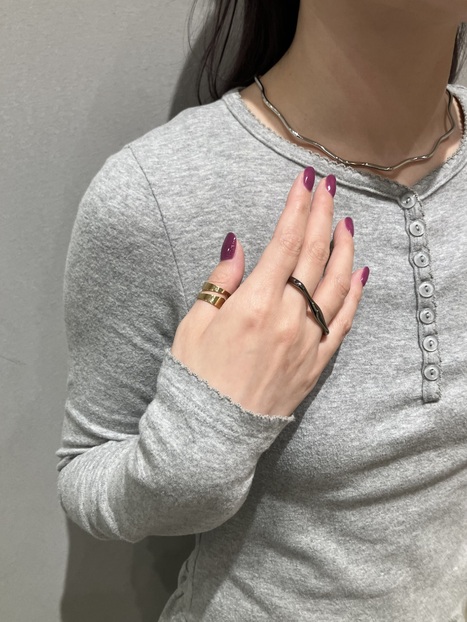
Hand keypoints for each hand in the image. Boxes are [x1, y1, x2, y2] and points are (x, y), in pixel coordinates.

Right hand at [171, 169, 368, 416]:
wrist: (213, 433)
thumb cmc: (196, 378)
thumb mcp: (194, 323)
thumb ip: (221, 281)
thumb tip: (237, 245)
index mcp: (255, 303)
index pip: (284, 242)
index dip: (298, 207)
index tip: (307, 180)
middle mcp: (288, 318)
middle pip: (314, 255)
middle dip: (323, 214)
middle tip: (330, 185)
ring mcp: (307, 341)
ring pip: (337, 284)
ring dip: (345, 249)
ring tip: (347, 222)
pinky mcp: (316, 362)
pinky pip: (343, 322)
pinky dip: (355, 294)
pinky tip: (361, 273)